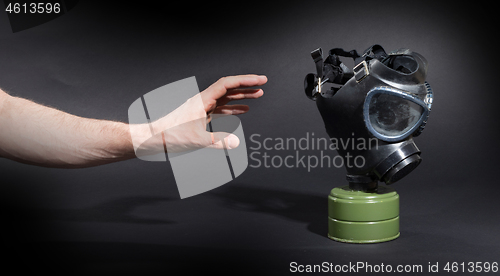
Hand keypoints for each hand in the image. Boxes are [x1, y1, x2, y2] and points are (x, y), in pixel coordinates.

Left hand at [130, 75, 266, 155]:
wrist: (154, 138)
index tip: (260, 80)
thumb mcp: (196, 140)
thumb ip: (217, 142)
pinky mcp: (200, 115)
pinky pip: (220, 108)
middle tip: (263, 83)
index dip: (245, 80)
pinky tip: (242, 111)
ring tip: (258, 95)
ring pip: (226, 97)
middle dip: (247, 85)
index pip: (227, 84)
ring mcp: (202, 107)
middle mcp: (203, 100)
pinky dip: (233, 108)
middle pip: (229, 87)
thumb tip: (235, 143)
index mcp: (202, 100)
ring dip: (241, 96)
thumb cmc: (170, 136)